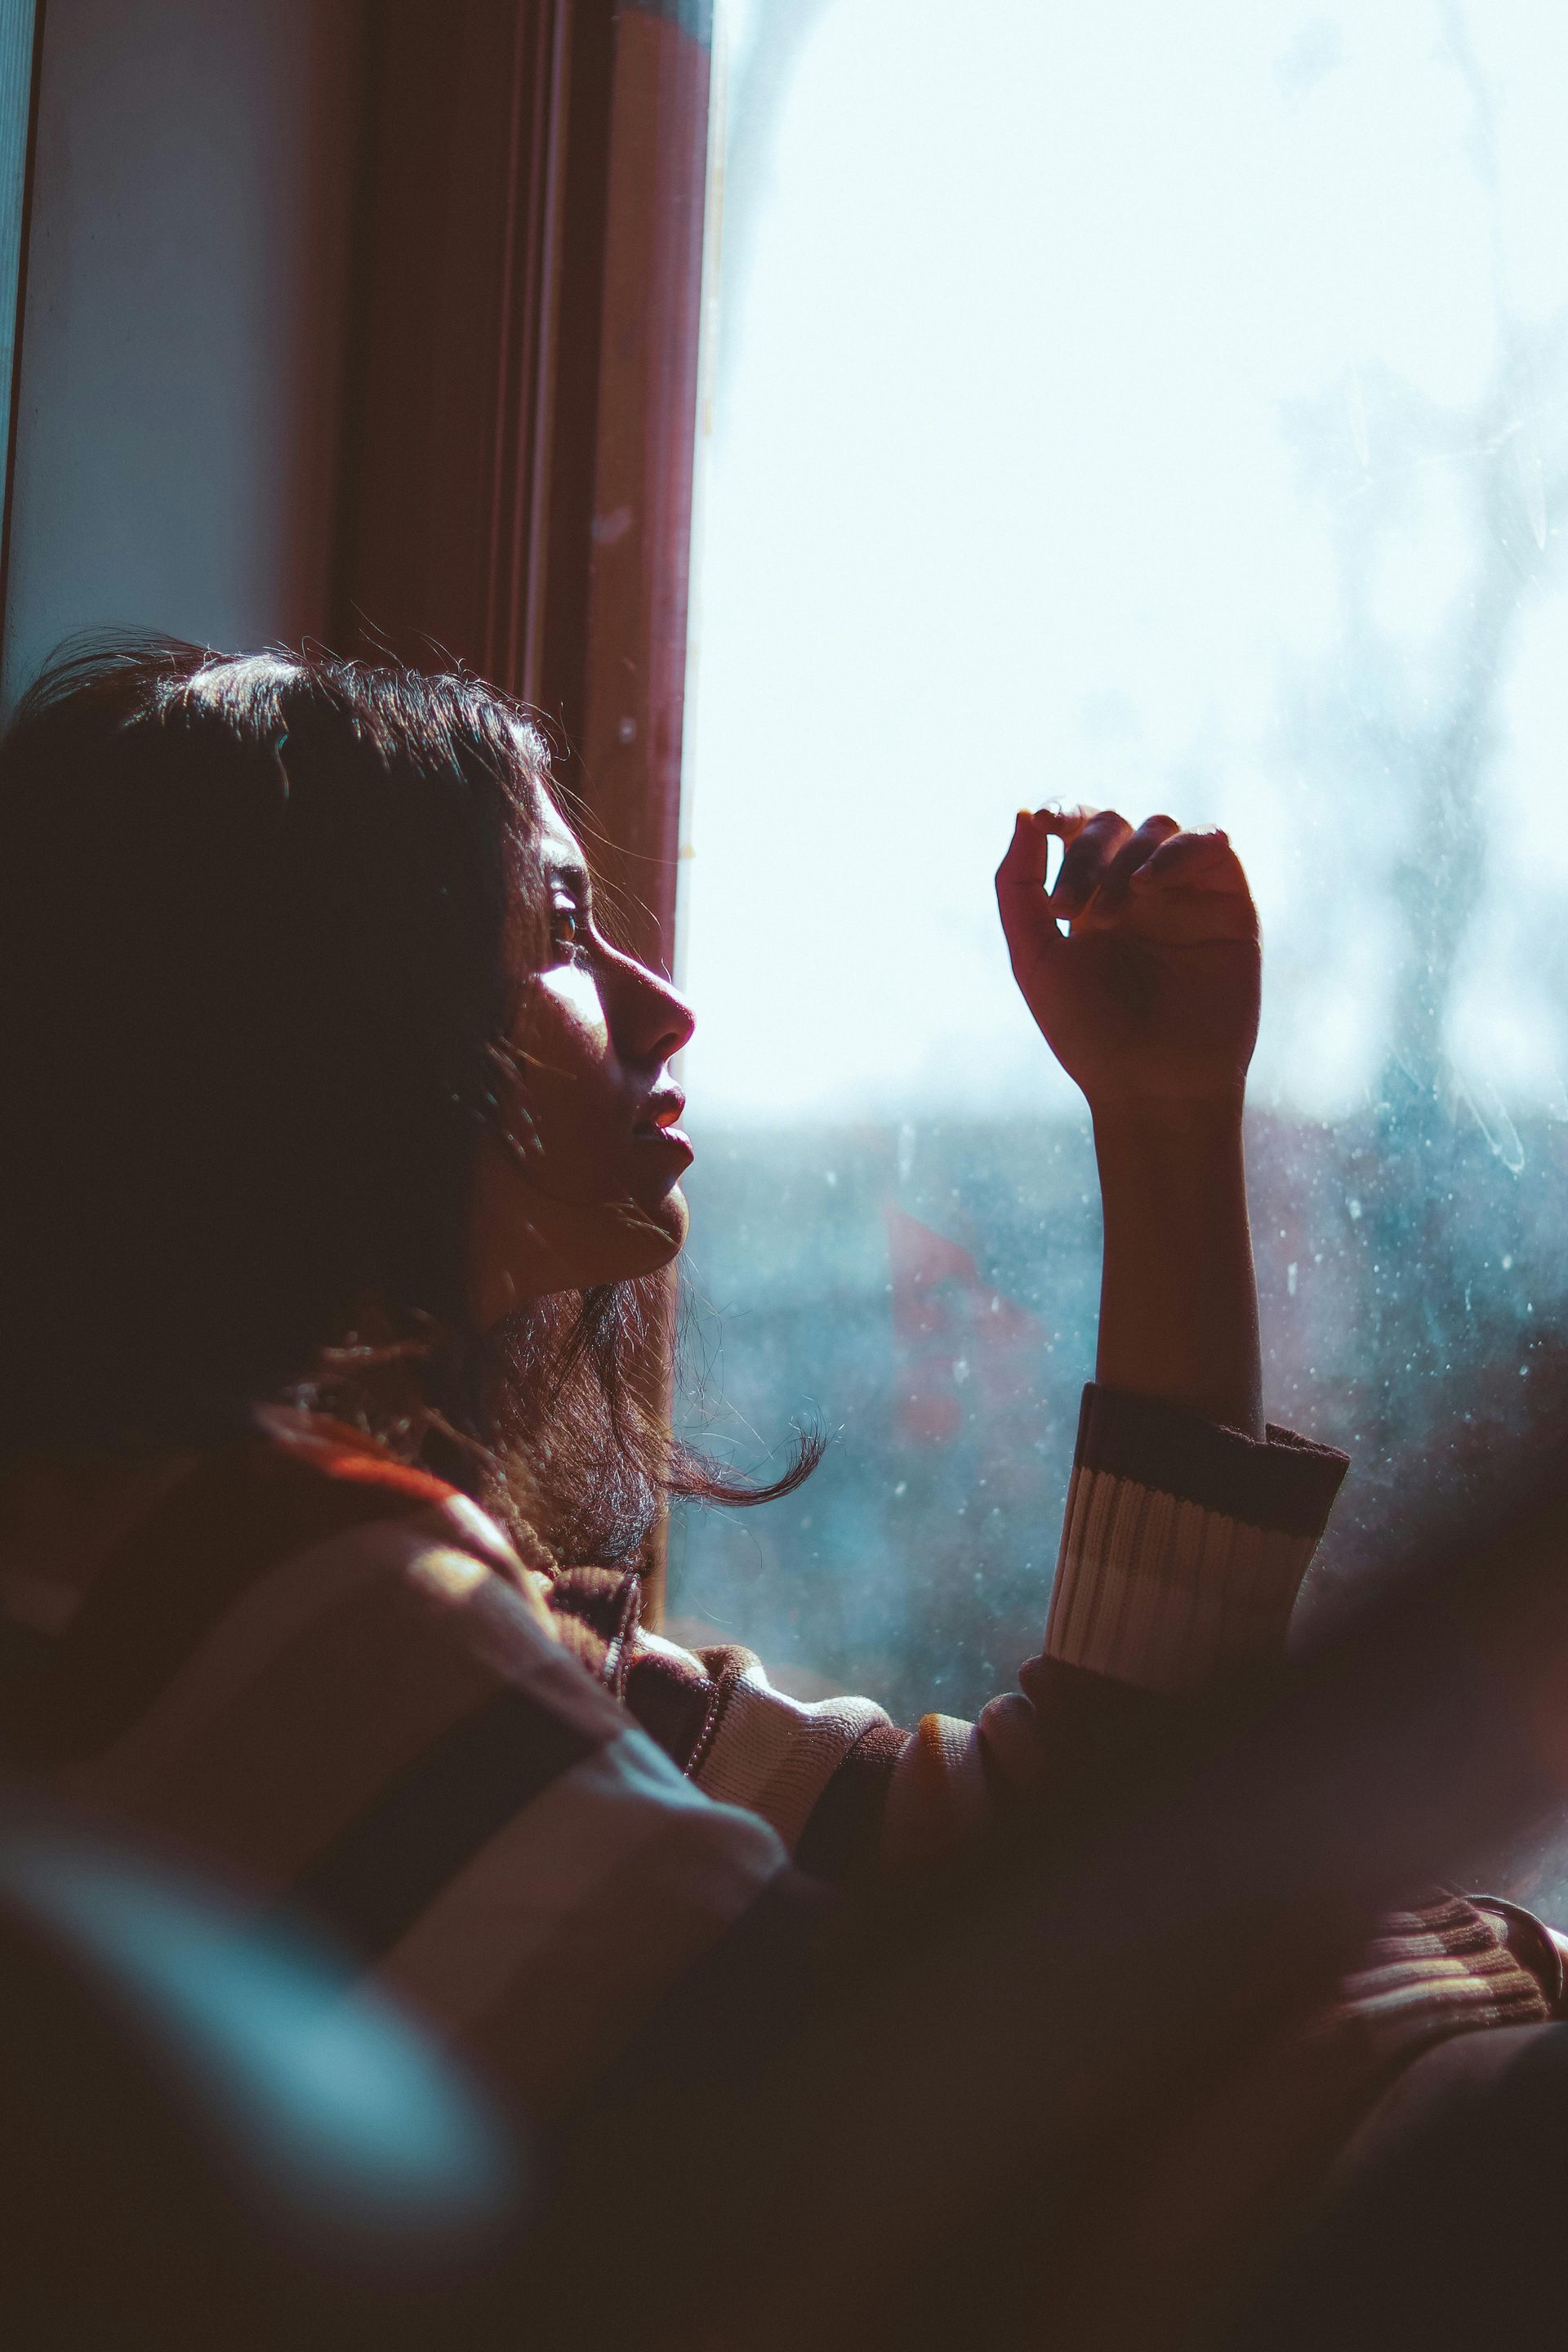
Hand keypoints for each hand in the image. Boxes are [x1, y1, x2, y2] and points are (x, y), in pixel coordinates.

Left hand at [995, 807, 1259, 1111]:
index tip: (1042, 821)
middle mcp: (1139, 891)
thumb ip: (1018, 887)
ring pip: (1159, 828)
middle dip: (1085, 854)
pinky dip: (1178, 850)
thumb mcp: (1034, 959)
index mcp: (1091, 899)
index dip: (1062, 811)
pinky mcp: (1229, 904)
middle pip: (1113, 825)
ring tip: (1107, 917)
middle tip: (1067, 910)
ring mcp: (1185, 895)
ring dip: (1124, 859)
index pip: (1079, 828)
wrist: (1152, 1086)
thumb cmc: (1090, 1034)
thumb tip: (1024, 815)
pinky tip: (1147, 885)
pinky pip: (1211, 844)